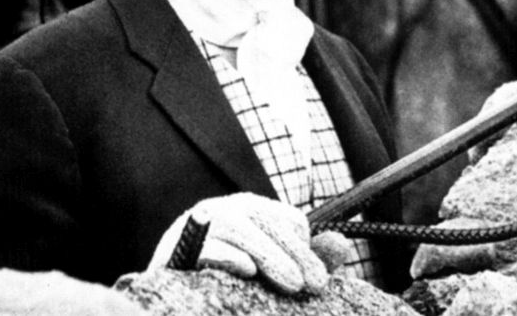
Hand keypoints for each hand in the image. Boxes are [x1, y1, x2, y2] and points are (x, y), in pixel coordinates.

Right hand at [148, 192, 327, 294]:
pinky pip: (202, 246)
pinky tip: (246, 269)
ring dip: (267, 254)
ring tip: (292, 283)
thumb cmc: (228, 285)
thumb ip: (304, 260)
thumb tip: (342, 245)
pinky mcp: (174, 252)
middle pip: (263, 220)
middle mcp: (222, 211)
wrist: (177, 304)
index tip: (318, 280)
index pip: (286, 219)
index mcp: (247, 213)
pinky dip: (226, 255)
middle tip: (314, 286)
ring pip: (236, 226)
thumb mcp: (272, 272)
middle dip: (293, 252)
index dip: (305, 247)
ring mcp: (195, 228)